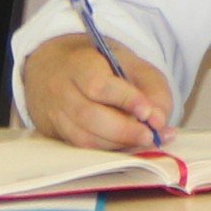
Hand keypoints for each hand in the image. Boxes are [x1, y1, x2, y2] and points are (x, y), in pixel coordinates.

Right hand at [23, 31, 176, 152]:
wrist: (51, 65)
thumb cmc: (97, 62)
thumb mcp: (130, 61)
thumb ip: (151, 87)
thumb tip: (159, 121)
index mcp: (79, 65)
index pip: (99, 85)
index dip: (126, 100)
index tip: (148, 112)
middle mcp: (60, 91)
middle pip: (89, 116)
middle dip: (124, 130)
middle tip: (151, 136)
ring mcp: (53, 114)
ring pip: (83, 137)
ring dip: (118, 144)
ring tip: (145, 140)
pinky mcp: (53, 133)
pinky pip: (81, 147)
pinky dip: (107, 149)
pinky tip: (127, 145)